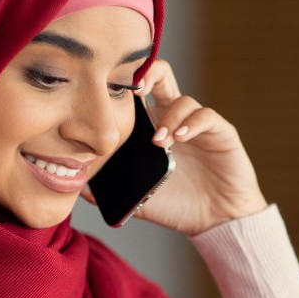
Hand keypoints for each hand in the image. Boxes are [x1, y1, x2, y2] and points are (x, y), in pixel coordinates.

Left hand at [84, 59, 268, 234]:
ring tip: (158, 142)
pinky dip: (191, 124)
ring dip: (168, 118)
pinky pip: (206, 116)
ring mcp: (198, 124)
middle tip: (134, 92)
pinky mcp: (220, 132)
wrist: (215, 222)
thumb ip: (110, 190)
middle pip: (160, 76)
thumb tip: (78, 185)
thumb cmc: (178, 206)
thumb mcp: (138, 197)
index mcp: (152, 127)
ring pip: (182, 99)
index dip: (123, 87)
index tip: (106, 94)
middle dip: (146, 76)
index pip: (137, 94)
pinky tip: (179, 139)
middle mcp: (174, 118)